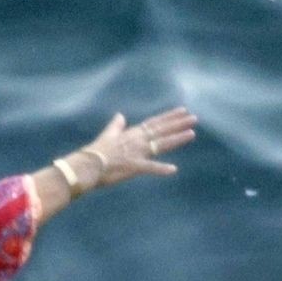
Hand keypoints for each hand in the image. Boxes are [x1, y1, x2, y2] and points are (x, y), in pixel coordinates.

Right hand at [76, 106, 196, 188]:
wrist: (86, 165)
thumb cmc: (95, 152)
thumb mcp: (107, 135)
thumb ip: (116, 126)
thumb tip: (120, 116)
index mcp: (132, 133)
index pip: (155, 122)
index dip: (170, 116)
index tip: (183, 110)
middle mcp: (137, 140)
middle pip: (162, 130)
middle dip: (179, 124)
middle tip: (195, 118)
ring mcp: (136, 153)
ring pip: (160, 144)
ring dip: (176, 139)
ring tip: (192, 134)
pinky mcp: (132, 166)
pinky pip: (148, 168)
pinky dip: (160, 169)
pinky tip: (172, 170)